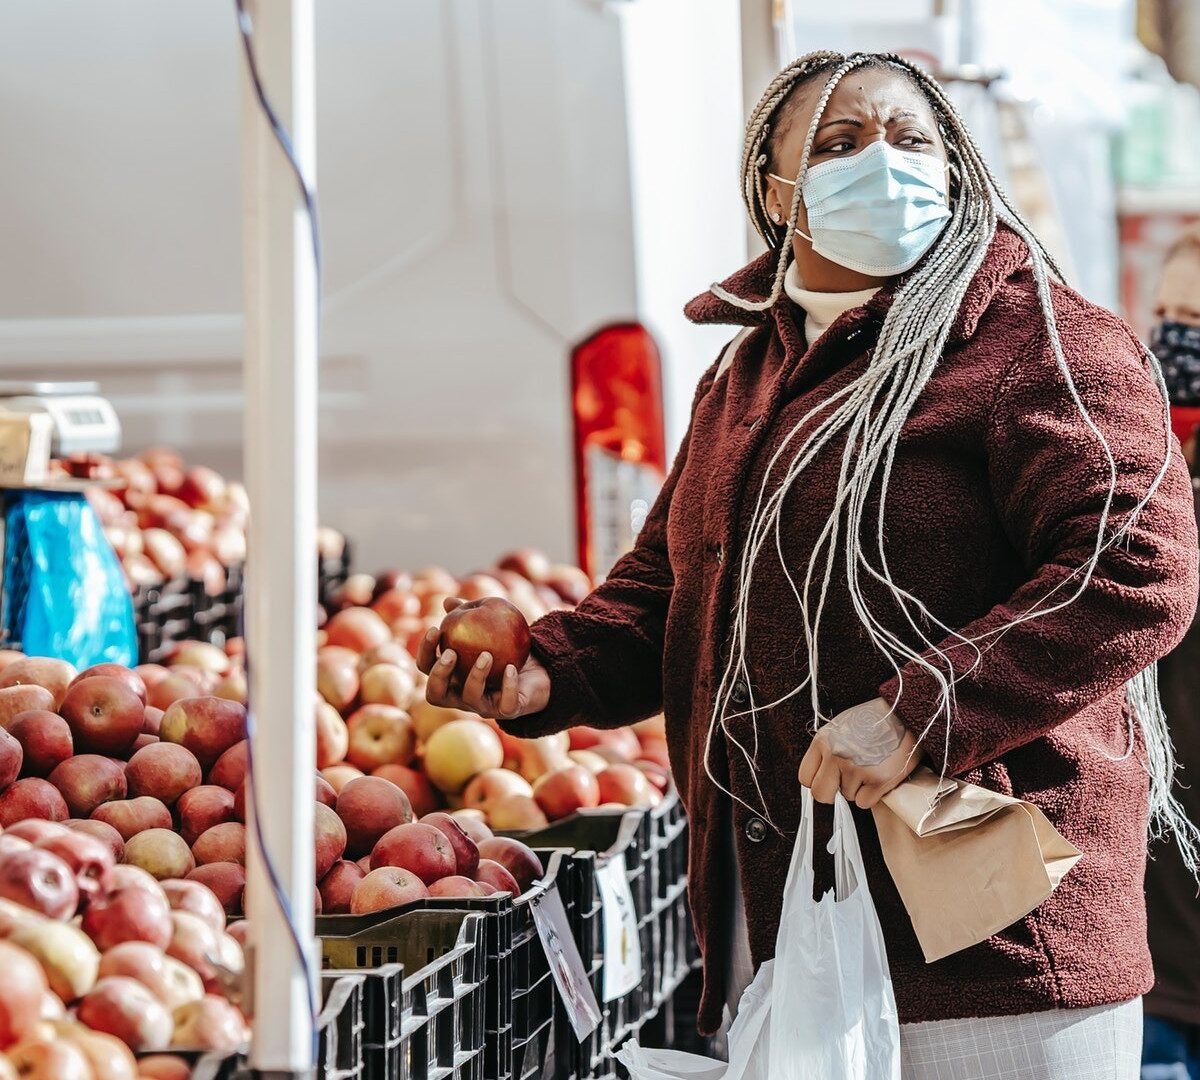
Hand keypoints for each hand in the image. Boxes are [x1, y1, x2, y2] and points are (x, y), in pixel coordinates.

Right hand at [415, 598, 551, 720]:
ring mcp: (484, 705)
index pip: (426, 668)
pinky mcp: (508, 710)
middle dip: (439, 674)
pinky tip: (511, 668)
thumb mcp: (486, 627)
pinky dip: (508, 686)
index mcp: (450, 676)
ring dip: (476, 676)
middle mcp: (461, 695)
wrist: (536, 669)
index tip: (436, 629)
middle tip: (452, 652)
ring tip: (487, 655)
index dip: (426, 651)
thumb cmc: (504, 647)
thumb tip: (447, 600)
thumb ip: (466, 614)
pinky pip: (505, 704)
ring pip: (471, 698)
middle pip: (435, 694)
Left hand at [798, 697, 920, 808]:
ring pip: (848, 797)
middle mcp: (836, 755)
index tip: (829, 779)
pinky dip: (872, 795)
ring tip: (872, 767)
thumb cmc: (872, 721)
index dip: (818, 781)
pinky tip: (880, 776)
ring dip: (858, 788)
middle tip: (847, 782)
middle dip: (832, 793)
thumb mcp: (840, 728)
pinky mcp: (878, 780)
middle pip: (820, 794)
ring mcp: (856, 769)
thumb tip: (822, 777)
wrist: (904, 713)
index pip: (805, 777)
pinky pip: (865, 802)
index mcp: (823, 741)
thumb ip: (827, 750)